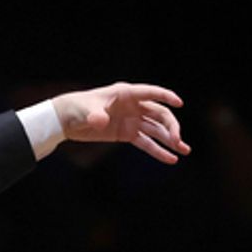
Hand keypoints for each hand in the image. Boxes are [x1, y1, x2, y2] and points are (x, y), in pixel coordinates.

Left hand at [50, 82, 187, 163]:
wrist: (67, 119)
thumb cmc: (77, 108)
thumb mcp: (86, 110)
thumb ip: (95, 115)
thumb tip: (101, 121)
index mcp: (126, 94)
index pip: (151, 93)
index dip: (166, 96)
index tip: (179, 103)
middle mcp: (133, 106)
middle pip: (159, 115)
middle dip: (171, 127)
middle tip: (178, 142)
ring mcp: (132, 120)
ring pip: (156, 130)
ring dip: (170, 140)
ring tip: (185, 150)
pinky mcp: (127, 134)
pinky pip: (146, 143)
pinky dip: (158, 151)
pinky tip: (170, 159)